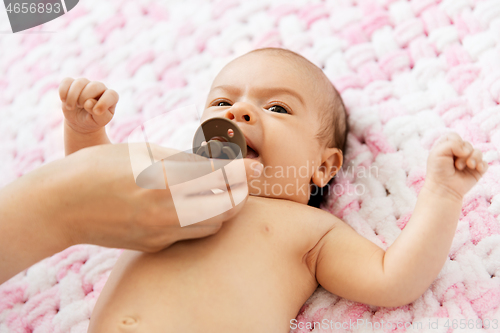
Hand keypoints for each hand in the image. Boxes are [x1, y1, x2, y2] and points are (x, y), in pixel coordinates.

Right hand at [51, 143, 261, 251]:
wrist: (63, 204)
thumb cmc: (100, 167)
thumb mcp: (144, 152)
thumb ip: (183, 161)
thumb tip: (214, 162)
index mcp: (166, 181)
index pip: (220, 178)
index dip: (243, 171)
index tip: (255, 166)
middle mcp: (167, 212)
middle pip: (225, 208)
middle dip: (239, 193)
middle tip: (241, 179)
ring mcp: (161, 233)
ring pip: (212, 225)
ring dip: (222, 208)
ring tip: (218, 190)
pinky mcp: (154, 245)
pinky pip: (190, 234)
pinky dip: (201, 219)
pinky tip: (193, 204)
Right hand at [59, 77, 118, 133]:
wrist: (81, 121)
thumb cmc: (94, 120)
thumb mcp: (100, 121)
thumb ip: (100, 114)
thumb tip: (88, 103)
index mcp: (111, 97)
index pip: (111, 95)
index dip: (103, 103)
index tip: (96, 112)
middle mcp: (100, 87)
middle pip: (94, 86)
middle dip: (85, 98)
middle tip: (81, 107)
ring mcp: (86, 84)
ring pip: (79, 82)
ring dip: (73, 97)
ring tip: (71, 107)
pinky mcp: (73, 83)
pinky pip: (67, 81)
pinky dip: (63, 91)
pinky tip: (64, 100)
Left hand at [424, 132, 487, 200]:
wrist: (444, 188)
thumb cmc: (438, 171)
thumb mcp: (438, 153)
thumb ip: (452, 144)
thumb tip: (467, 150)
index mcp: (447, 147)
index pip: (454, 136)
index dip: (455, 142)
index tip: (450, 152)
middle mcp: (458, 153)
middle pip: (467, 144)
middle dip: (463, 153)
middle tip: (456, 165)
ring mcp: (468, 161)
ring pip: (478, 152)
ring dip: (473, 158)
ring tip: (466, 167)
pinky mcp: (477, 170)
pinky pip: (485, 163)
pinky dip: (482, 165)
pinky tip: (476, 169)